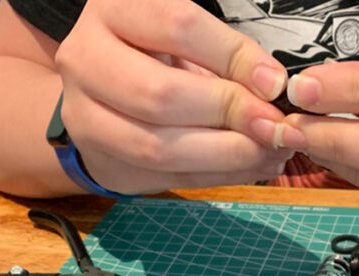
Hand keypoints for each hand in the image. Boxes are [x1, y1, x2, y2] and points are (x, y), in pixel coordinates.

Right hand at [53, 0, 295, 193]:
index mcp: (113, 10)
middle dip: (229, 113)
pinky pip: (166, 176)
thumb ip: (227, 56)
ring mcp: (84, 115)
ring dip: (226, 155)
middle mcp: (87, 59)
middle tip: (274, 127)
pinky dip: (218, 175)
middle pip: (161, 94)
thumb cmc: (156, 55)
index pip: (178, 26)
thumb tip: (272, 88)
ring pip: (158, 146)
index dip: (232, 57)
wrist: (103, 93)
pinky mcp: (103, 160)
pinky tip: (251, 166)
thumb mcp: (189, 39)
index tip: (274, 83)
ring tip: (269, 152)